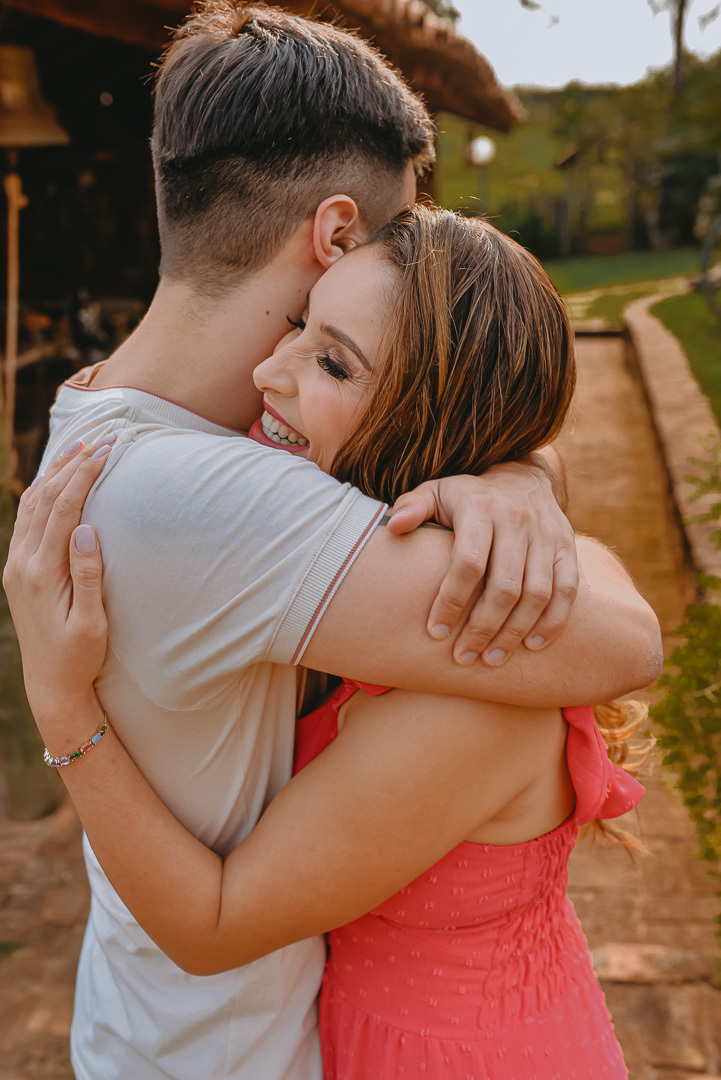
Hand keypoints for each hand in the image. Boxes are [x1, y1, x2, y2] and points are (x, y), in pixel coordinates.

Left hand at [3, 439, 112, 724]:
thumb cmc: (79, 655)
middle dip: (72, 465)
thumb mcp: (91, 621)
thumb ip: (88, 574)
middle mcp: (22, 563)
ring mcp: (16, 565)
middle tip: (100, 440)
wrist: (50, 684)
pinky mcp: (17, 570)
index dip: (84, 476)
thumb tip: (86, 529)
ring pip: (30, 505)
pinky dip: (41, 493)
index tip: (106, 451)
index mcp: (42, 572)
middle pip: (44, 499)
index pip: (63, 509)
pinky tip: (54, 481)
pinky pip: (25, 520)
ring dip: (53, 474)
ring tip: (78, 449)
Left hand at [386, 463, 577, 665]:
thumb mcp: (435, 491)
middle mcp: (517, 520)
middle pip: (504, 586)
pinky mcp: (567, 547)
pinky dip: (553, 621)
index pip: (468, 562)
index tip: (435, 631)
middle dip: (482, 628)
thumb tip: (394, 528)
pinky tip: (533, 645)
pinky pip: (567, 589)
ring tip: (492, 659)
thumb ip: (412, 507)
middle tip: (463, 657)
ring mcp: (546, 534)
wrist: (521, 476)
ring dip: (515, 632)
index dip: (452, 600)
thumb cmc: (466, 495)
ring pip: (537, 593)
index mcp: (481, 508)